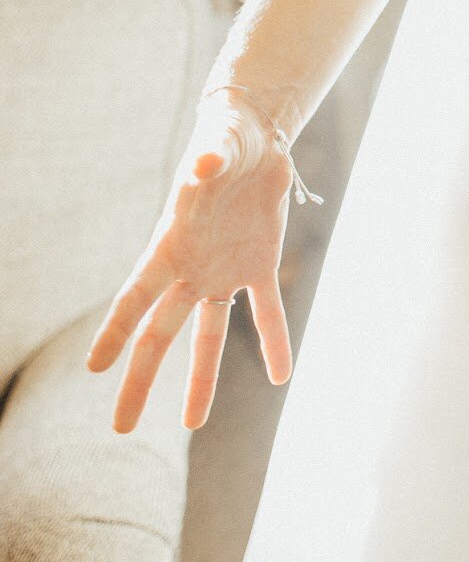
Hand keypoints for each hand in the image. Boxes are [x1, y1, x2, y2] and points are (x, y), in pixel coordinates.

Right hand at [85, 93, 298, 432]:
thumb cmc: (225, 137)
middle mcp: (192, 267)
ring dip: (202, 379)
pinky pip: (267, 312)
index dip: (116, 330)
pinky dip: (275, 342)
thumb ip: (210, 158)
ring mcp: (224, 270)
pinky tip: (282, 375)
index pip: (136, 296)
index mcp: (172, 244)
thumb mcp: (218, 144)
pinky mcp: (260, 264)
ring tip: (194, 424)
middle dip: (140, 379)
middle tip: (121, 426)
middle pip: (160, 331)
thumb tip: (206, 164)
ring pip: (208, 336)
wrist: (255, 134)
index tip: (95, 367)